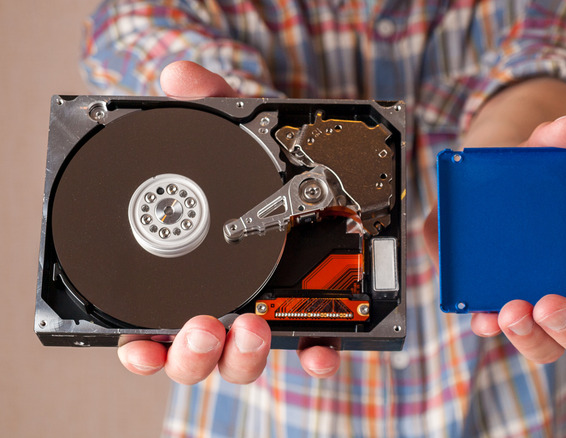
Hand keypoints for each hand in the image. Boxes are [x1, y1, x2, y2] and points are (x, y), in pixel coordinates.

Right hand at [117, 61, 339, 383]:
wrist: (319, 173)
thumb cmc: (264, 166)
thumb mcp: (240, 135)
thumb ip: (210, 106)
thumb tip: (180, 77)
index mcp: (193, 279)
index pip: (154, 328)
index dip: (143, 348)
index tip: (137, 346)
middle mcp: (224, 307)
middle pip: (198, 355)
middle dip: (194, 353)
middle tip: (202, 327)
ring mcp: (268, 318)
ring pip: (245, 360)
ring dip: (243, 354)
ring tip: (252, 329)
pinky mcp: (314, 318)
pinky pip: (312, 350)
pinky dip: (314, 357)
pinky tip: (317, 353)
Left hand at [423, 115, 565, 362]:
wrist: (489, 179)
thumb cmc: (530, 177)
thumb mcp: (541, 155)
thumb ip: (554, 142)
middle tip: (549, 306)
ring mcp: (534, 303)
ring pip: (540, 340)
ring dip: (528, 333)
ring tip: (510, 311)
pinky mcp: (495, 300)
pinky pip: (495, 323)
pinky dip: (489, 322)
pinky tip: (482, 314)